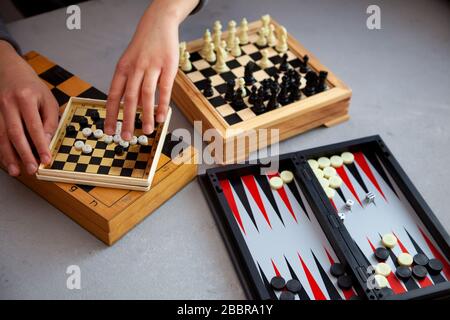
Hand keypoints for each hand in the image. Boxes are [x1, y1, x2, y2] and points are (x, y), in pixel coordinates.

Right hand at [0, 41, 57, 175]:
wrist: (8, 70)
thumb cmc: (32, 87)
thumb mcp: (48, 99)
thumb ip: (49, 121)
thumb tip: (47, 142)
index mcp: (26, 98)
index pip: (34, 126)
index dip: (40, 145)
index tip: (46, 159)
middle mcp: (8, 104)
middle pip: (15, 133)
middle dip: (24, 154)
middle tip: (31, 169)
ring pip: (2, 136)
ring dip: (8, 156)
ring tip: (16, 171)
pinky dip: (2, 149)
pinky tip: (7, 160)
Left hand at [104, 0, 198, 140]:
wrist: (158, 24)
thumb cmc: (143, 47)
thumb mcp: (130, 62)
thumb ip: (130, 83)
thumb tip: (132, 107)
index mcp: (122, 69)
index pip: (113, 95)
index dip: (110, 114)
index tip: (108, 131)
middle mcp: (135, 68)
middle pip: (129, 98)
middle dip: (127, 120)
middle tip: (126, 137)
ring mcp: (152, 67)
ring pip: (147, 95)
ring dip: (146, 116)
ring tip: (147, 131)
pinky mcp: (168, 66)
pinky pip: (164, 89)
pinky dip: (162, 105)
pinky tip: (161, 117)